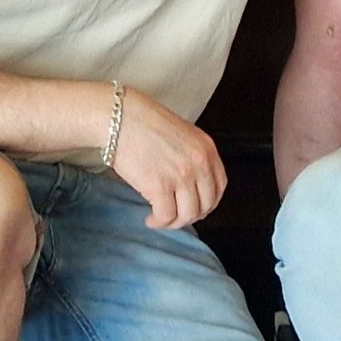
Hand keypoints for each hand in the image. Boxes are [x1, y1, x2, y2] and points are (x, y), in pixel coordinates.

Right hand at [110, 89, 225, 229]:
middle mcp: (199, 164)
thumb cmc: (144, 123)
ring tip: (161, 219)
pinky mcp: (160, 187)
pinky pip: (166, 216)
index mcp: (207, 149)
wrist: (120, 118)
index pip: (219, 186)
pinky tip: (150, 219)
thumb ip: (193, 157)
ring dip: (174, 223)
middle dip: (191, 216)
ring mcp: (181, 176)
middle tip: (176, 216)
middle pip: (206, 205)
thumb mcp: (182, 135)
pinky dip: (159, 223)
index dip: (208, 202)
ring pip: (187, 215)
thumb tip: (191, 185)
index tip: (195, 207)